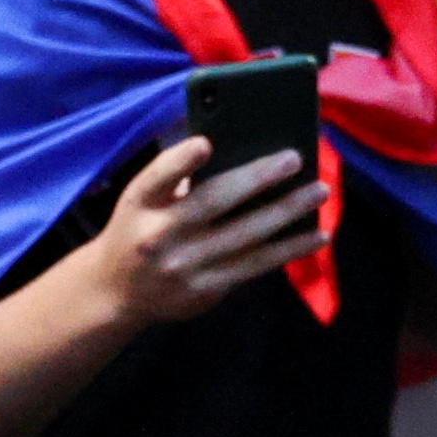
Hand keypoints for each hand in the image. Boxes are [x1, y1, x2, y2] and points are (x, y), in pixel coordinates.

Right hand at [85, 134, 328, 330]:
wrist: (116, 292)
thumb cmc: (140, 228)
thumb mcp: (141, 200)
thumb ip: (177, 178)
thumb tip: (242, 151)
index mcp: (138, 204)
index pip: (155, 178)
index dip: (180, 162)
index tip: (206, 144)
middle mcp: (157, 237)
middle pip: (212, 203)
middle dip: (257, 179)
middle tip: (295, 158)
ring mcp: (182, 268)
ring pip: (244, 238)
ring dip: (287, 213)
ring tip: (320, 192)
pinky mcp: (204, 293)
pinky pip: (254, 266)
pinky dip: (288, 249)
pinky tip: (316, 235)